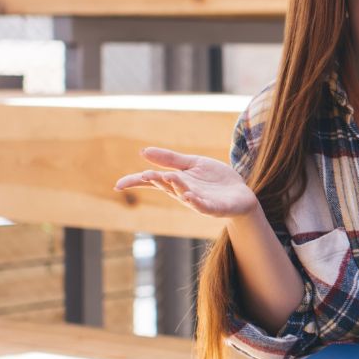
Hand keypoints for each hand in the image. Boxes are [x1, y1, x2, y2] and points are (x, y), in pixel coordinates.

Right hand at [114, 146, 257, 218]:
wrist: (240, 193)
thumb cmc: (215, 180)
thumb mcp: (192, 164)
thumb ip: (170, 159)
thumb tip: (142, 151)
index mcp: (176, 181)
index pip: (152, 181)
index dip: (136, 182)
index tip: (118, 185)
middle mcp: (183, 192)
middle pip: (166, 186)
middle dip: (156, 180)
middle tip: (145, 175)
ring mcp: (198, 200)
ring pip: (183, 194)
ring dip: (175, 187)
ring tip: (167, 177)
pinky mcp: (214, 207)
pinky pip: (203, 206)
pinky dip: (196, 202)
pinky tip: (189, 196)